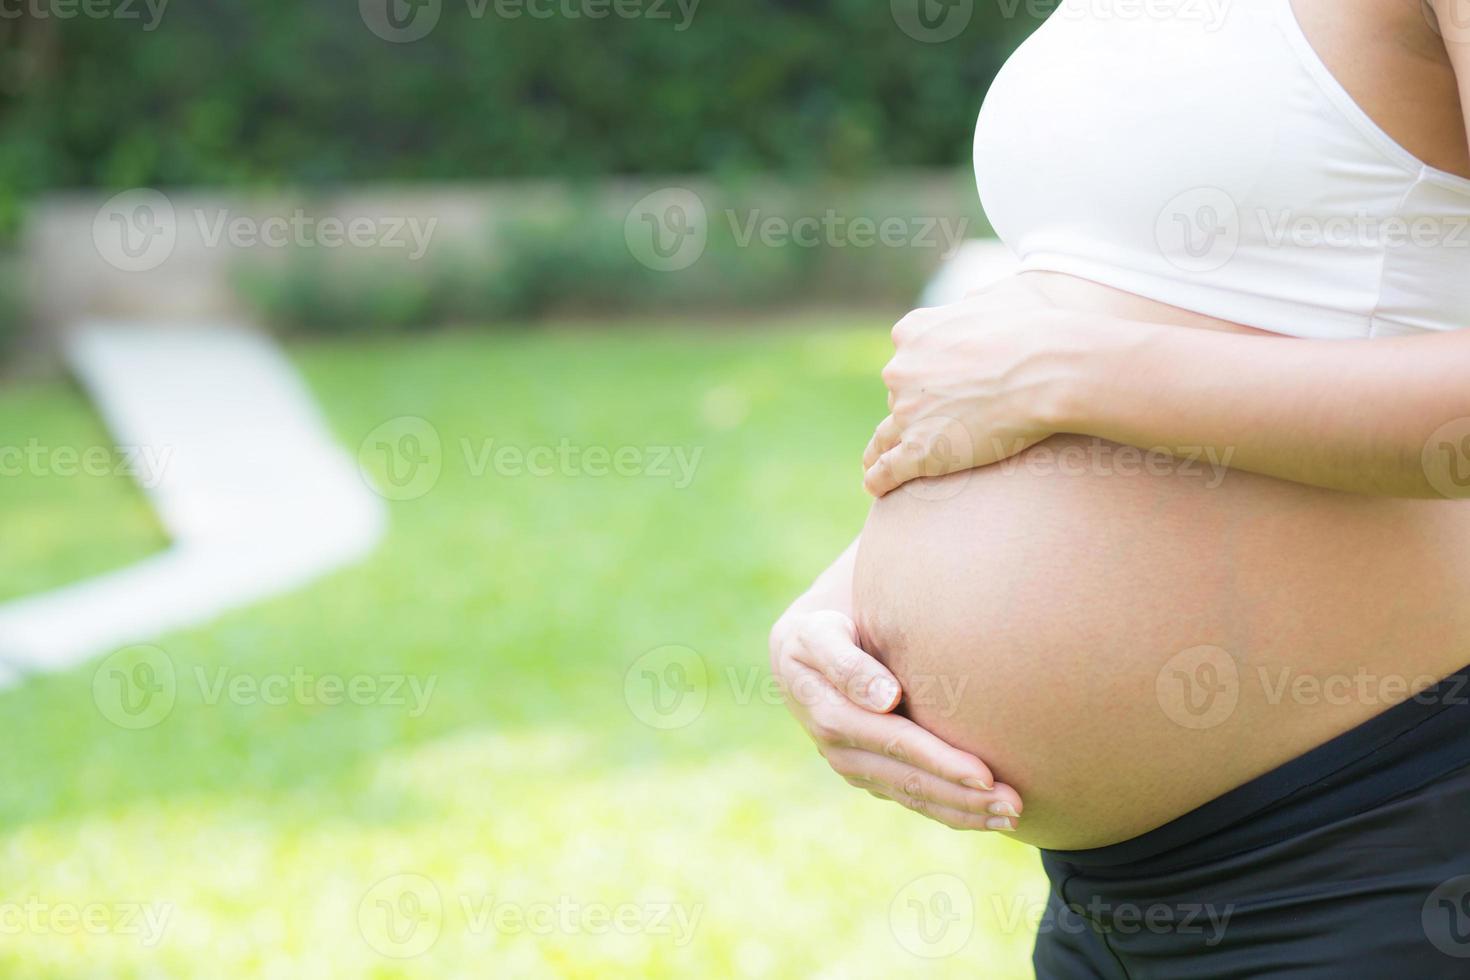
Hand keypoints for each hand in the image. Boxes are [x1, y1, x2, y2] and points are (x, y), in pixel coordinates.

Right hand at [769, 608, 1022, 830]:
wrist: (801, 651)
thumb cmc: (821, 628)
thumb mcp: (819, 635)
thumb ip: (848, 664)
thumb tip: (886, 699)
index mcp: (830, 715)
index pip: (895, 742)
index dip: (940, 762)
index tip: (984, 775)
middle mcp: (840, 751)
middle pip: (910, 780)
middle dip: (963, 797)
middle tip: (1014, 805)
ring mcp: (855, 768)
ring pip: (914, 799)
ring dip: (964, 812)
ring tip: (1012, 817)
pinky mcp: (871, 775)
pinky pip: (913, 800)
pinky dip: (950, 811)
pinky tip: (987, 817)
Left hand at [862, 276, 1077, 496]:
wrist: (1048, 370)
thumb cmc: (1035, 330)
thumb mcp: (1001, 295)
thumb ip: (977, 301)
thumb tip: (973, 303)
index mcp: (913, 331)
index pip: (906, 354)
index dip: (920, 371)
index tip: (931, 384)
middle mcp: (900, 370)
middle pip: (899, 394)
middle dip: (912, 406)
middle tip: (934, 423)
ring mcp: (907, 413)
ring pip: (885, 435)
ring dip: (880, 448)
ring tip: (874, 463)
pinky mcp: (919, 451)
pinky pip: (887, 470)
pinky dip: (879, 479)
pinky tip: (876, 488)